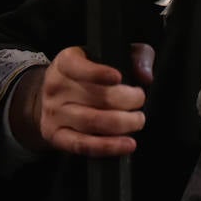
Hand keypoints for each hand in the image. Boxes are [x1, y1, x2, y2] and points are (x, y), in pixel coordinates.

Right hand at [10, 44, 153, 157]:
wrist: (59, 96)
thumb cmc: (91, 71)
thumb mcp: (112, 53)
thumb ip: (135, 57)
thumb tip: (145, 75)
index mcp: (66, 62)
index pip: (78, 67)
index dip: (98, 73)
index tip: (118, 77)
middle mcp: (56, 87)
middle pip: (96, 97)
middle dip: (127, 100)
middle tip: (140, 100)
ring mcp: (54, 113)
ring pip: (92, 122)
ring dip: (122, 124)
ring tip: (138, 120)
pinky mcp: (56, 136)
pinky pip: (82, 145)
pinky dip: (107, 147)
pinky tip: (125, 144)